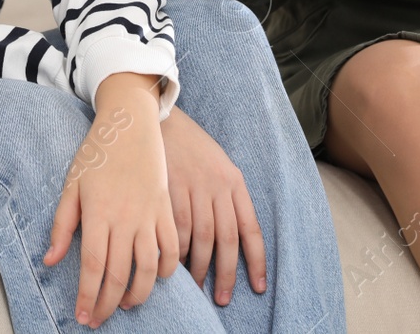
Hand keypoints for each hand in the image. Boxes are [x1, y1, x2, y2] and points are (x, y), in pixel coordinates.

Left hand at [43, 81, 177, 328]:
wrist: (130, 124)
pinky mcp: (166, 209)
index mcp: (98, 212)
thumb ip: (61, 225)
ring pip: (149, 268)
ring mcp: (149, 214)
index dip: (87, 295)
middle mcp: (125, 217)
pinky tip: (155, 278)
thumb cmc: (96, 153)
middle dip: (107, 304)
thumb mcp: (71, 185)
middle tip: (97, 319)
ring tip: (125, 305)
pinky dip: (167, 269)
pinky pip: (172, 248)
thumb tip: (49, 261)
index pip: (92, 266)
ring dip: (138, 294)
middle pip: (119, 274)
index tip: (82, 316)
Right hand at [160, 105, 266, 304]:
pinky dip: (177, 249)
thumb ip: (227, 198)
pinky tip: (176, 262)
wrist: (161, 120)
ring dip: (200, 267)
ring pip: (201, 237)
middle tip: (223, 298)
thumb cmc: (192, 148)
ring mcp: (193, 186)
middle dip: (226, 273)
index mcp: (234, 182)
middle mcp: (217, 185)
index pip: (251, 228)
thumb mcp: (219, 166)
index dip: (256, 261)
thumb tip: (232, 240)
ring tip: (198, 286)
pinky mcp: (170, 187)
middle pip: (226, 238)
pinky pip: (177, 227)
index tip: (258, 287)